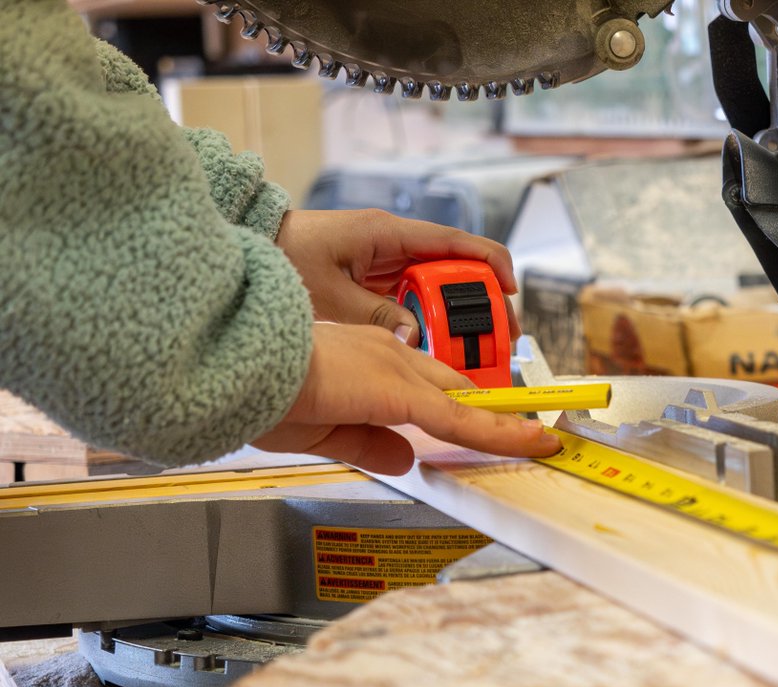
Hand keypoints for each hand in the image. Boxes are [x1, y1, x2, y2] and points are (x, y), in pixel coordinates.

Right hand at [252, 324, 559, 473]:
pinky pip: (462, 419)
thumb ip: (369, 443)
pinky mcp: (400, 392)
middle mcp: (391, 354)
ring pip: (466, 402)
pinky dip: (501, 432)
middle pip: (456, 388)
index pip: (428, 384)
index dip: (462, 403)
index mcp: (369, 359)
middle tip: (534, 428)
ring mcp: (398, 369)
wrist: (238, 372)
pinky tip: (531, 442)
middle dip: (495, 410)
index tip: (491, 418)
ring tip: (546, 440)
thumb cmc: (262, 394)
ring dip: (507, 423)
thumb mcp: (321, 430)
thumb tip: (404, 458)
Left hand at [275, 209, 520, 344]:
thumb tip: (417, 339)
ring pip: (440, 286)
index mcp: (388, 234)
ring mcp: (387, 261)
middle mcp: (395, 244)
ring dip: (460, 316)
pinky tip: (442, 346)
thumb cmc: (286, 258)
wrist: (254, 245)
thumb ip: (376, 317)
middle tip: (500, 338)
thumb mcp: (331, 296)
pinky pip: (417, 298)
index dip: (489, 264)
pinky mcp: (377, 278)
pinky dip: (433, 320)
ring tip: (478, 350)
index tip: (511, 291)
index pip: (455, 243)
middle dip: (483, 302)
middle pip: (456, 269)